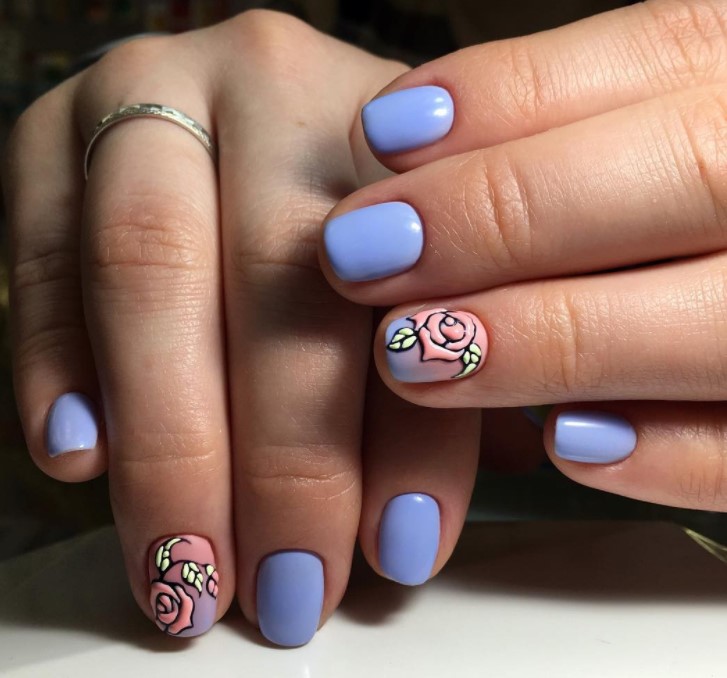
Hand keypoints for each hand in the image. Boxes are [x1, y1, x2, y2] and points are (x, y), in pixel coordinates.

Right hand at [3, 10, 487, 644]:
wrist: (242, 103)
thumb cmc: (355, 210)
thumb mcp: (432, 262)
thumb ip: (446, 363)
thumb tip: (416, 521)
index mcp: (401, 122)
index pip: (421, 290)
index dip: (416, 438)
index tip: (401, 550)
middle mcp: (275, 84)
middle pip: (280, 280)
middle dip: (283, 461)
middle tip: (289, 591)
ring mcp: (153, 95)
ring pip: (149, 267)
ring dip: (167, 444)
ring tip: (187, 569)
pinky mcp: (49, 127)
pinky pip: (42, 254)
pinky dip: (53, 364)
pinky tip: (79, 459)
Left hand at [321, 0, 726, 509]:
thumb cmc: (692, 199)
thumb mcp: (664, 127)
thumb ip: (569, 133)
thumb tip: (409, 147)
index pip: (663, 53)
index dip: (514, 94)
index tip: (381, 134)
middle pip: (692, 173)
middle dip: (506, 214)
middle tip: (360, 254)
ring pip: (722, 323)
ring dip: (555, 339)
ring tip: (410, 354)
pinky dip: (665, 456)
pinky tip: (562, 442)